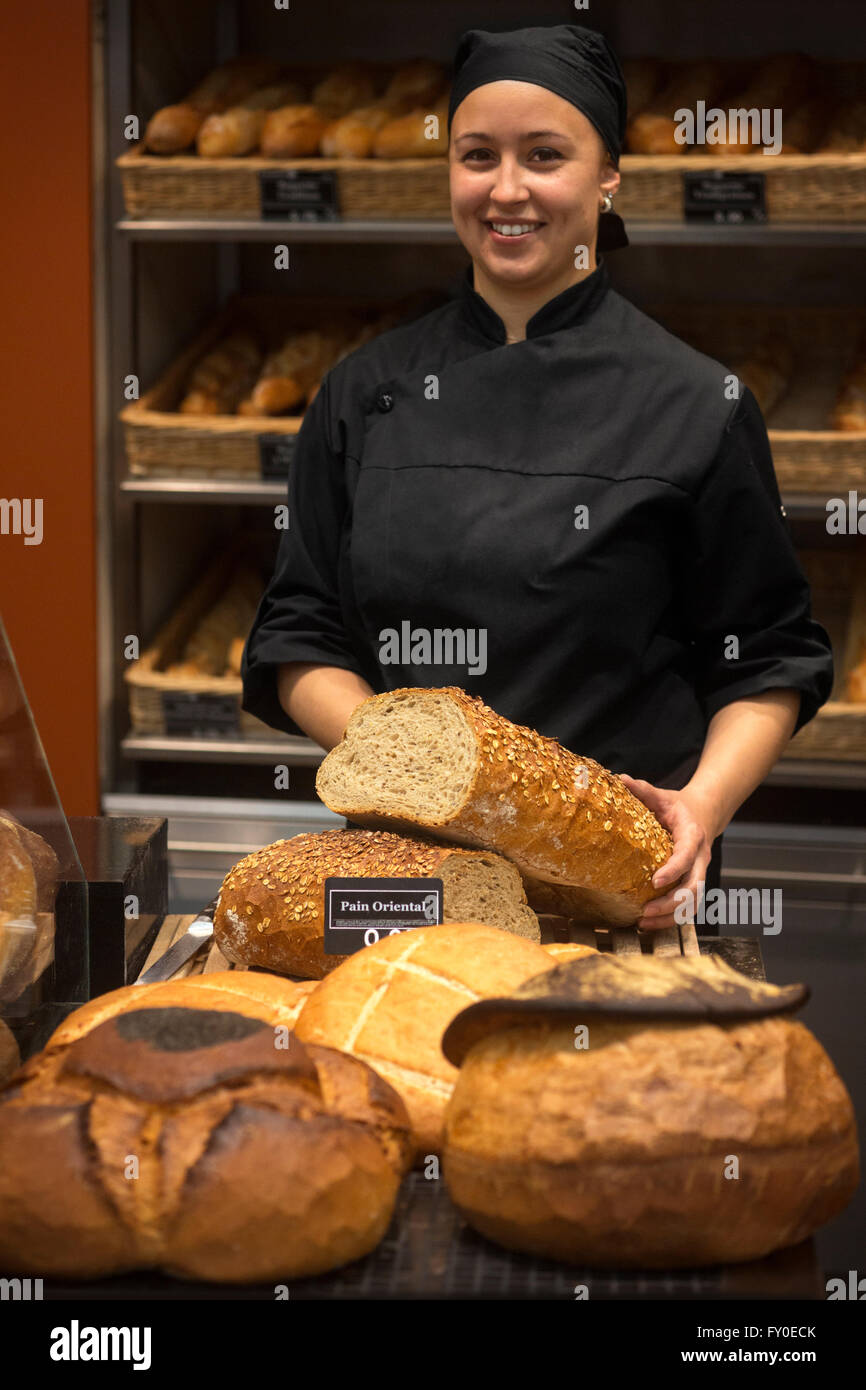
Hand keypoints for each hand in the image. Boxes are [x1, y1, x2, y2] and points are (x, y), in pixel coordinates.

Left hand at [617, 775, 717, 931]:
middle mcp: (700, 859)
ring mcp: (700, 874)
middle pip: (694, 888)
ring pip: (694, 903)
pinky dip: (672, 918)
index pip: (686, 856)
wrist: (704, 814)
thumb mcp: (662, 796)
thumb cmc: (678, 807)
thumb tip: (620, 778)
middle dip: (671, 904)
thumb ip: (643, 790)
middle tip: (645, 912)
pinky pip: (689, 907)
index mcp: (692, 836)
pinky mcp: (695, 884)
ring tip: (644, 923)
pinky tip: (649, 924)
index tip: (654, 882)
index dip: (673, 870)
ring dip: (671, 917)